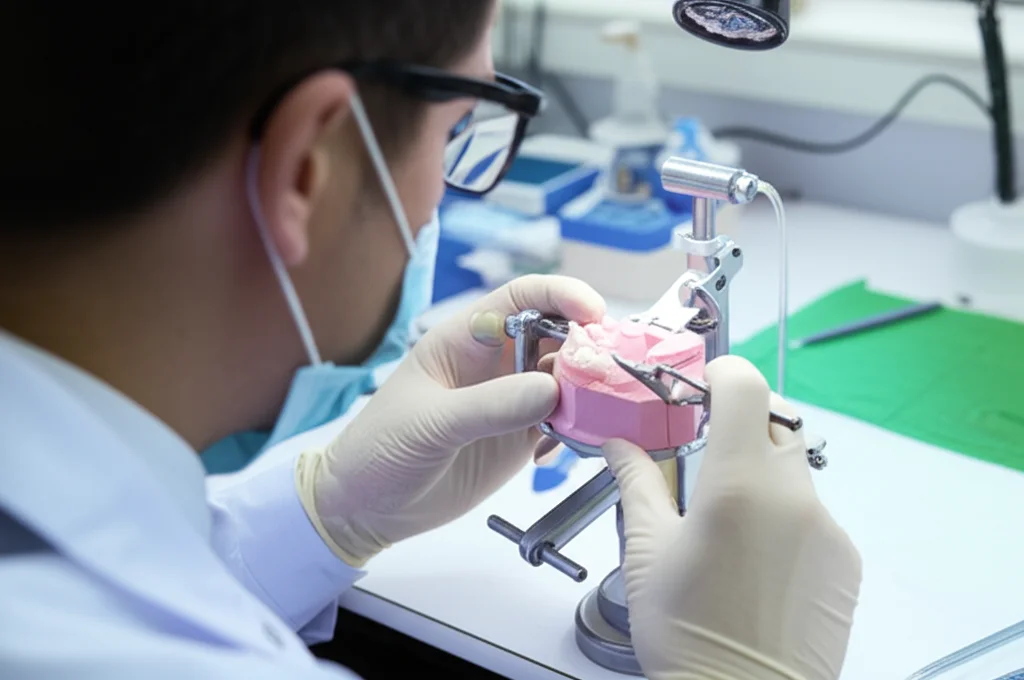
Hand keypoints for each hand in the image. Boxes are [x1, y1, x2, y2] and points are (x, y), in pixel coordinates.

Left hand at [296, 275, 604, 566]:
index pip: (521, 299)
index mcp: (465, 339)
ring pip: (566, 380)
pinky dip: (579, 428)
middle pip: (557, 336)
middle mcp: (495, 363)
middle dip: (587, 347)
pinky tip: (571, 446)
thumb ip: (489, 407)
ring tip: (598, 414)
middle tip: (608, 374)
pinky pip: (563, 422)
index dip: (560, 296)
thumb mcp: (430, 424)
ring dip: (588, 391)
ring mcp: (511, 401)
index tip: (593, 312)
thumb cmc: (380, 450)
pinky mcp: (520, 438)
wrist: (366, 508)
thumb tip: (551, 389)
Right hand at [603, 355, 861, 679]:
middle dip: (740, 425)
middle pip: (774, 424)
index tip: (704, 386)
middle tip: (707, 452)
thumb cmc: (687, 632)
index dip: (723, 374)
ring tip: (726, 525)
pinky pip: (813, 515)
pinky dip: (784, 518)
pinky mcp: (844, 558)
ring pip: (792, 473)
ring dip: (760, 477)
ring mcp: (827, 527)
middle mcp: (793, 496)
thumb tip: (619, 445)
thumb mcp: (648, 551)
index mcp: (738, 484)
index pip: (745, 387)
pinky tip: (756, 559)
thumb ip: (637, 482)